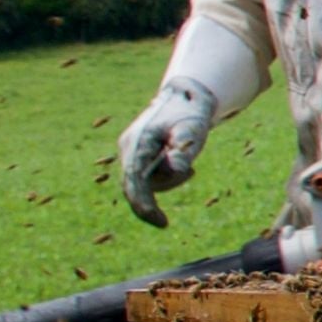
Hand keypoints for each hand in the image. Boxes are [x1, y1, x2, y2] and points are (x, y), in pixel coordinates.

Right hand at [119, 80, 219, 227]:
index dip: (141, 200)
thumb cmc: (190, 114)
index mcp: (138, 141)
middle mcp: (129, 147)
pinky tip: (187, 168)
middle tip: (163, 223)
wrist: (185, 98)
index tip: (153, 218)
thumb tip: (175, 171)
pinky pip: (149, 177)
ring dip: (168, 182)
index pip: (134, 177)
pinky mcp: (139, 155)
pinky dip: (167, 178)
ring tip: (191, 168)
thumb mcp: (192, 130)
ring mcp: (132, 151)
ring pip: (144, 182)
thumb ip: (183, 150)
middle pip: (134, 184)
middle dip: (148, 203)